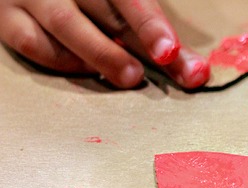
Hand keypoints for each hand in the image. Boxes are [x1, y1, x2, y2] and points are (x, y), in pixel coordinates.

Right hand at [0, 0, 209, 88]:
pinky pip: (33, 43)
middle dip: (142, 44)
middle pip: (108, 12)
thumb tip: (191, 66)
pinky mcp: (7, 18)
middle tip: (165, 68)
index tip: (170, 51)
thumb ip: (150, 25)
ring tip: (130, 76)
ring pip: (67, 25)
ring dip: (102, 55)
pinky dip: (63, 61)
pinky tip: (87, 70)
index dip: (152, 25)